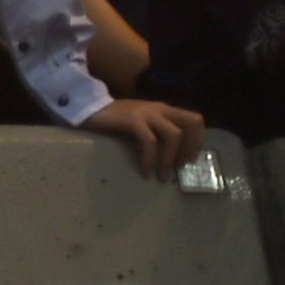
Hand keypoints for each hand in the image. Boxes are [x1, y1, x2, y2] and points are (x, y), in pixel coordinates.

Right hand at [83, 94, 205, 177]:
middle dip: (191, 147)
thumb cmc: (113, 120)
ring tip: (162, 176)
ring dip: (170, 159)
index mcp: (164, 109)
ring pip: (173, 135)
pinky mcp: (133, 121)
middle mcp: (160, 108)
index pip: (195, 120)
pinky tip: (145, 172)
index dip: (197, 141)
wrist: (87, 107)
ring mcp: (146, 113)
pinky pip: (149, 142)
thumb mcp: (141, 122)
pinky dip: (150, 159)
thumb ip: (156, 130)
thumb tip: (171, 155)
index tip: (187, 160)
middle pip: (192, 123)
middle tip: (179, 167)